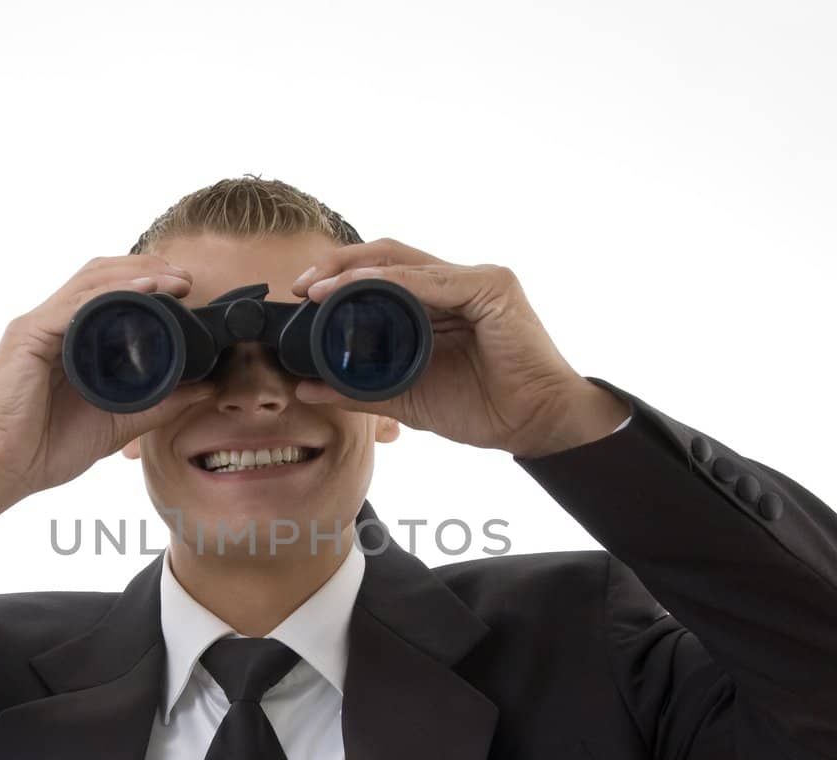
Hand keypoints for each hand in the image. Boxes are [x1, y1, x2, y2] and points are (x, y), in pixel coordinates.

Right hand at [0, 255, 218, 501]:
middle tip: (187, 279)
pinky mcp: (27, 336)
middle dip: (147, 267)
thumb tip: (206, 389)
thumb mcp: (118, 422)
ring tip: (173, 278)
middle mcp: (53, 325)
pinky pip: (74, 305)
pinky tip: (143, 289)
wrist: (0, 472)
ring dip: (135, 273)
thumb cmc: (45, 448)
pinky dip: (111, 292)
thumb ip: (160, 404)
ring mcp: (38, 327)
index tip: (187, 290)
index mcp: (70, 340)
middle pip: (101, 276)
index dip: (148, 282)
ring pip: (90, 281)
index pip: (109, 293)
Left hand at [289, 238, 628, 456]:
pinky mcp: (493, 287)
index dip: (339, 280)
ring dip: (356, 272)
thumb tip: (307, 387)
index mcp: (437, 304)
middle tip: (302, 287)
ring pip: (404, 261)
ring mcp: (475, 280)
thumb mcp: (406, 397)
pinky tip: (361, 290)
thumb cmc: (484, 408)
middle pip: (387, 257)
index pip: (381, 276)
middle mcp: (455, 284)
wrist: (534, 425)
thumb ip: (358, 389)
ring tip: (319, 289)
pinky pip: (432, 279)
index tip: (302, 298)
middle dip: (338, 266)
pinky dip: (393, 283)